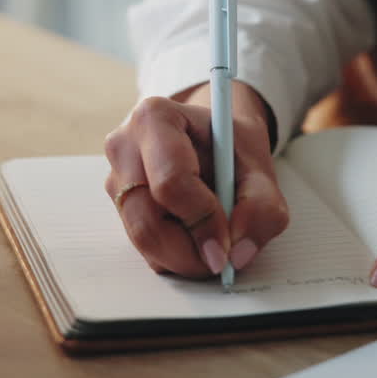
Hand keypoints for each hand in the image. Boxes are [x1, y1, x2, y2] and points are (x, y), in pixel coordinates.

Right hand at [103, 81, 287, 276]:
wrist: (212, 141)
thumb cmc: (230, 147)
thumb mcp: (260, 168)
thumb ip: (261, 208)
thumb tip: (238, 254)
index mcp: (155, 118)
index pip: (170, 182)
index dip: (202, 220)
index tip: (227, 244)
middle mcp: (124, 146)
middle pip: (147, 221)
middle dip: (189, 251)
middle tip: (222, 259)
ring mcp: (115, 179)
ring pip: (143, 241)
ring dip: (184, 256)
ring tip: (214, 241)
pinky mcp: (118, 207)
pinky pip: (143, 248)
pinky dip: (173, 255)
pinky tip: (194, 234)